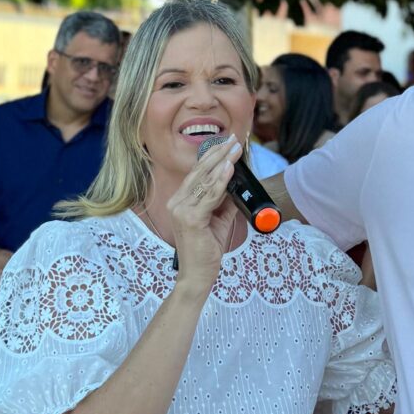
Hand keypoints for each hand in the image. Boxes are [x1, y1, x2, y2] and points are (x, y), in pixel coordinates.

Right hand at [166, 136, 242, 291]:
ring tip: (235, 148)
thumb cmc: (206, 249)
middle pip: (200, 172)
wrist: (198, 275)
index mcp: (180, 200)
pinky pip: (209, 196)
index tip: (227, 143)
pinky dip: (220, 181)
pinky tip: (229, 168)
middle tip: (234, 139)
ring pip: (205, 180)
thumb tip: (237, 184)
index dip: (212, 156)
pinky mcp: (190, 218)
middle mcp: (177, 202)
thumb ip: (225, 201)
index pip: (197, 173)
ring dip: (222, 162)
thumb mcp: (219, 220)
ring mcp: (181, 209)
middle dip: (218, 153)